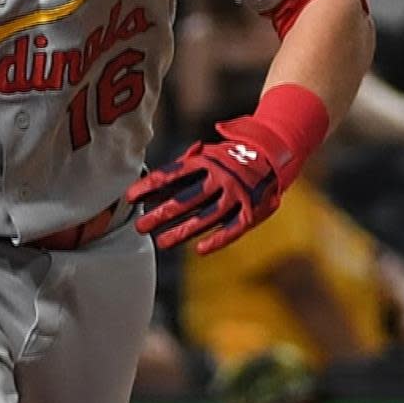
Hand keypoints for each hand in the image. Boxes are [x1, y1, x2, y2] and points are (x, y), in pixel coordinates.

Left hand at [128, 123, 279, 254]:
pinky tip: (199, 250)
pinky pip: (232, 229)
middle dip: (160, 214)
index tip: (130, 197)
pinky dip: (216, 240)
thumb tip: (153, 185)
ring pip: (206, 217)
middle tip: (140, 226)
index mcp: (206, 159)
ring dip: (182, 232)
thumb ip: (183, 166)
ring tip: (161, 242)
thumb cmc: (230, 157)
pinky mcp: (252, 211)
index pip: (172, 174)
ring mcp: (238, 195)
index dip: (149, 186)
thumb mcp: (208, 152)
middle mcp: (222, 177)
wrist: (273, 154)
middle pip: (186, 199)